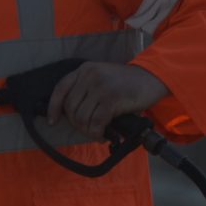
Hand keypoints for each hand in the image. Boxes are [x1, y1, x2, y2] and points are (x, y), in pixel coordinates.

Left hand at [46, 61, 168, 136]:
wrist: (152, 79)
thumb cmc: (127, 84)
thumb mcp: (102, 78)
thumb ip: (86, 90)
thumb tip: (72, 116)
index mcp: (84, 70)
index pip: (60, 89)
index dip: (53, 107)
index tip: (53, 121)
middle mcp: (89, 76)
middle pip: (71, 108)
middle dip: (77, 124)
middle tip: (90, 129)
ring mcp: (100, 86)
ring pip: (82, 117)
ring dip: (88, 130)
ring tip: (98, 133)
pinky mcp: (111, 98)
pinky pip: (96, 122)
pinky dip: (97, 133)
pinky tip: (103, 136)